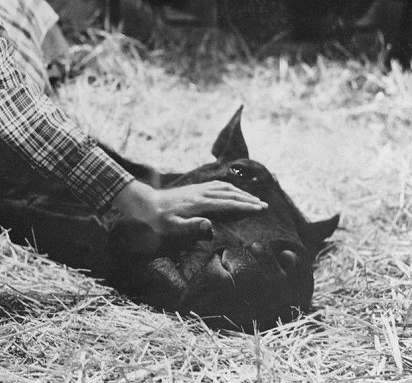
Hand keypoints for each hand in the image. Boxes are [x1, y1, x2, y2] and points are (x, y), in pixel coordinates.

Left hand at [111, 180, 266, 238]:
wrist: (147, 203)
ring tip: (255, 199)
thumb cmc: (160, 219)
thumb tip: (209, 225)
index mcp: (199, 203)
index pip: (227, 203)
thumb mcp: (172, 227)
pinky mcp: (195, 188)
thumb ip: (191, 226)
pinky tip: (234, 191)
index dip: (244, 206)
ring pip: (224, 188)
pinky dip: (229, 187)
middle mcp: (201, 193)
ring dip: (241, 192)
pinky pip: (216, 185)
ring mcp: (198, 189)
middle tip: (264, 206)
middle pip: (229, 193)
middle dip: (248, 199)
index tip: (259, 209)